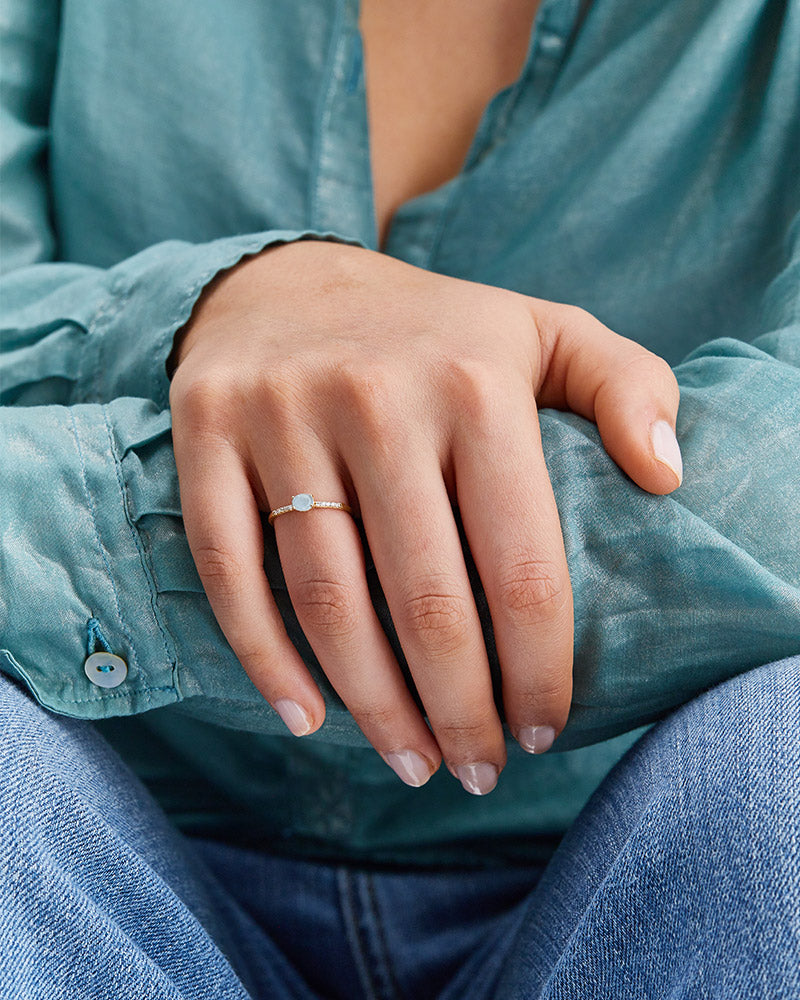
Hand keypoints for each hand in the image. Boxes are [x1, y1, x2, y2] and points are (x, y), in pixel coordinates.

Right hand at [168, 240, 680, 793]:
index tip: (545, 727)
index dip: (539, 668)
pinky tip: (305, 718)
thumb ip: (628, 387)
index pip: (522, 565)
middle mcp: (377, 400)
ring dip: (374, 706)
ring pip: (327, 600)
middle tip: (477, 770)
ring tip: (411, 763)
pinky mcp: (208, 434)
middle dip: (460, 713)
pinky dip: (265, 658)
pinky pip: (228, 568)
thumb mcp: (545, 330)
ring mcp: (282, 416)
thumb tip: (669, 477)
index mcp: (476, 386)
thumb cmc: (432, 331)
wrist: (287, 280)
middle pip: (424, 601)